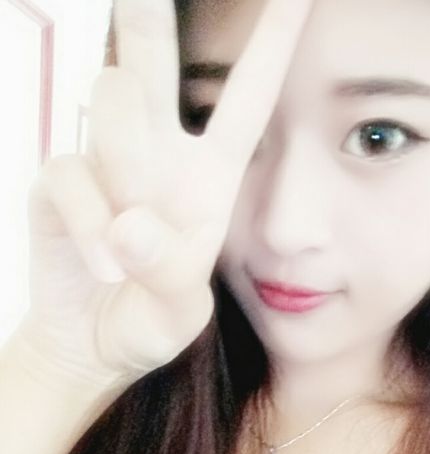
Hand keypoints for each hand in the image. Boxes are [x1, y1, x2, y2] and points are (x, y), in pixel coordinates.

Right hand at [17, 0, 314, 388]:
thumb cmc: (151, 319)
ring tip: (131, 241)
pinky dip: (88, 226)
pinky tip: (104, 267)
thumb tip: (131, 224)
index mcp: (211, 174)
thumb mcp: (181, 308)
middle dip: (149, 13)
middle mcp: (159, 153)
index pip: (246, 97)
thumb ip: (169, 272)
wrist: (95, 344)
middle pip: (154, 58)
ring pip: (113, 97)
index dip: (270, 43)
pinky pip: (68, 173)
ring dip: (125, 161)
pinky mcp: (59, 180)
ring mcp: (104, 160)